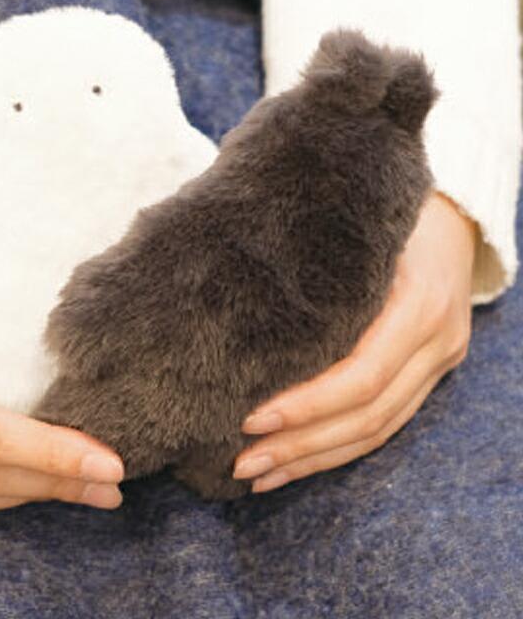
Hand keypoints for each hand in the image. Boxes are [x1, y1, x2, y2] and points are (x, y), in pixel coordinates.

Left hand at [233, 191, 475, 491]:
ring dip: (314, 459)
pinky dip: (337, 449)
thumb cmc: (390, 212)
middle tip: (241, 463)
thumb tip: (234, 294)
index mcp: (419, 304)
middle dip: (301, 446)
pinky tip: (295, 462)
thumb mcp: (361, 230)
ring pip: (377, 432)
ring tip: (258, 476)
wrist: (454, 216)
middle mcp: (436, 341)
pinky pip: (384, 425)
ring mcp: (438, 363)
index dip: (306, 405)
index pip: (361, 376)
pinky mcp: (428, 374)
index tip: (250, 419)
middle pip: (368, 416)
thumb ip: (317, 267)